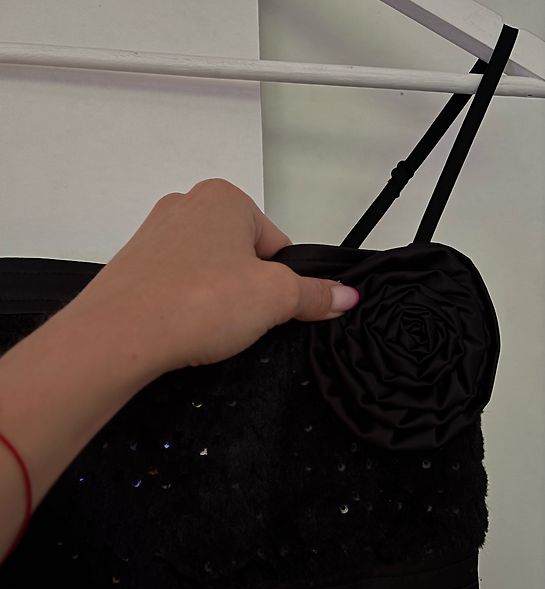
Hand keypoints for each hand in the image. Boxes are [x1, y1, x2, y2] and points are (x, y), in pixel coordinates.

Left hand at [75, 178, 359, 373]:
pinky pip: (176, 287)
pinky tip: (184, 328)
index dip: (283, 282)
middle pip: (241, 255)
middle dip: (248, 288)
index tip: (273, 309)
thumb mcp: (274, 298)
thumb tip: (347, 296)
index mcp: (224, 198)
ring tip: (210, 327)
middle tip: (241, 320)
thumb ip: (315, 294)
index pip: (276, 242)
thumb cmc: (199, 301)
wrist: (120, 334)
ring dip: (217, 298)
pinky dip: (186, 306)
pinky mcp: (132, 268)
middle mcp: (185, 205)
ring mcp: (153, 236)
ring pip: (208, 272)